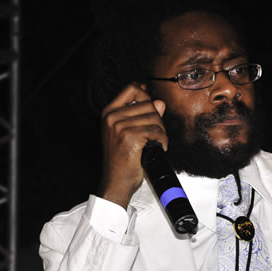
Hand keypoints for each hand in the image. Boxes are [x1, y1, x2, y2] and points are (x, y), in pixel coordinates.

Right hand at [100, 84, 166, 207]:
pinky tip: (158, 147)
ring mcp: (120, 126)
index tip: (152, 109)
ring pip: (154, 117)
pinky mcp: (130, 137)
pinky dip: (162, 140)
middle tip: (157, 134)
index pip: (131, 88)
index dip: (146, 96)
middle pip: (148, 104)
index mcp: (109, 113)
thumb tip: (160, 102)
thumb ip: (143, 115)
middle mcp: (112, 117)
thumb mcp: (129, 133)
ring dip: (161, 131)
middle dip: (158, 119)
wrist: (116, 182)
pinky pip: (156, 131)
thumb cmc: (122, 160)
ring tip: (157, 142)